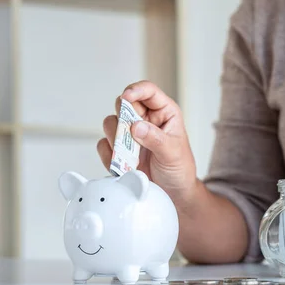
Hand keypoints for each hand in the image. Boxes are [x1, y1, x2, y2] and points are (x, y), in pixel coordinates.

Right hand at [97, 81, 196, 203]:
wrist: (173, 194)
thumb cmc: (180, 169)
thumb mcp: (173, 153)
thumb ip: (156, 139)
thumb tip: (136, 126)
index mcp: (164, 113)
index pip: (148, 91)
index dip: (135, 90)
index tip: (127, 97)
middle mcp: (145, 119)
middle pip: (123, 104)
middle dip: (122, 117)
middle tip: (129, 133)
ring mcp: (130, 134)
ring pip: (110, 123)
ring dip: (115, 137)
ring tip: (130, 154)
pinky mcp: (119, 150)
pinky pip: (104, 145)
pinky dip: (110, 155)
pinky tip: (124, 165)